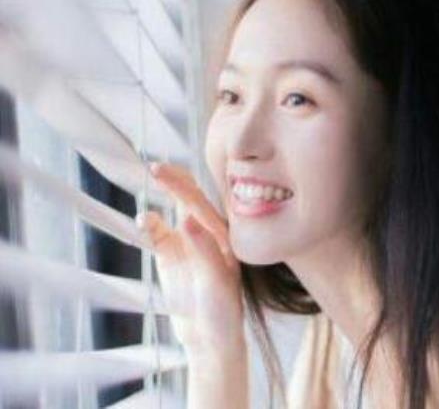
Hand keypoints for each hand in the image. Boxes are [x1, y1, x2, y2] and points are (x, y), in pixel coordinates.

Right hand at [136, 162, 243, 352]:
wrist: (211, 339)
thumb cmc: (224, 310)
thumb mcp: (218, 281)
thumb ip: (205, 250)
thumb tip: (188, 219)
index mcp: (225, 236)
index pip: (202, 203)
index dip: (183, 185)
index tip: (164, 172)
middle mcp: (207, 234)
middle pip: (188, 199)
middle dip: (173, 181)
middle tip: (153, 167)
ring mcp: (187, 244)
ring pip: (171, 213)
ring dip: (159, 202)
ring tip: (146, 200)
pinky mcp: (169, 257)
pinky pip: (157, 235)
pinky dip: (149, 226)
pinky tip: (143, 221)